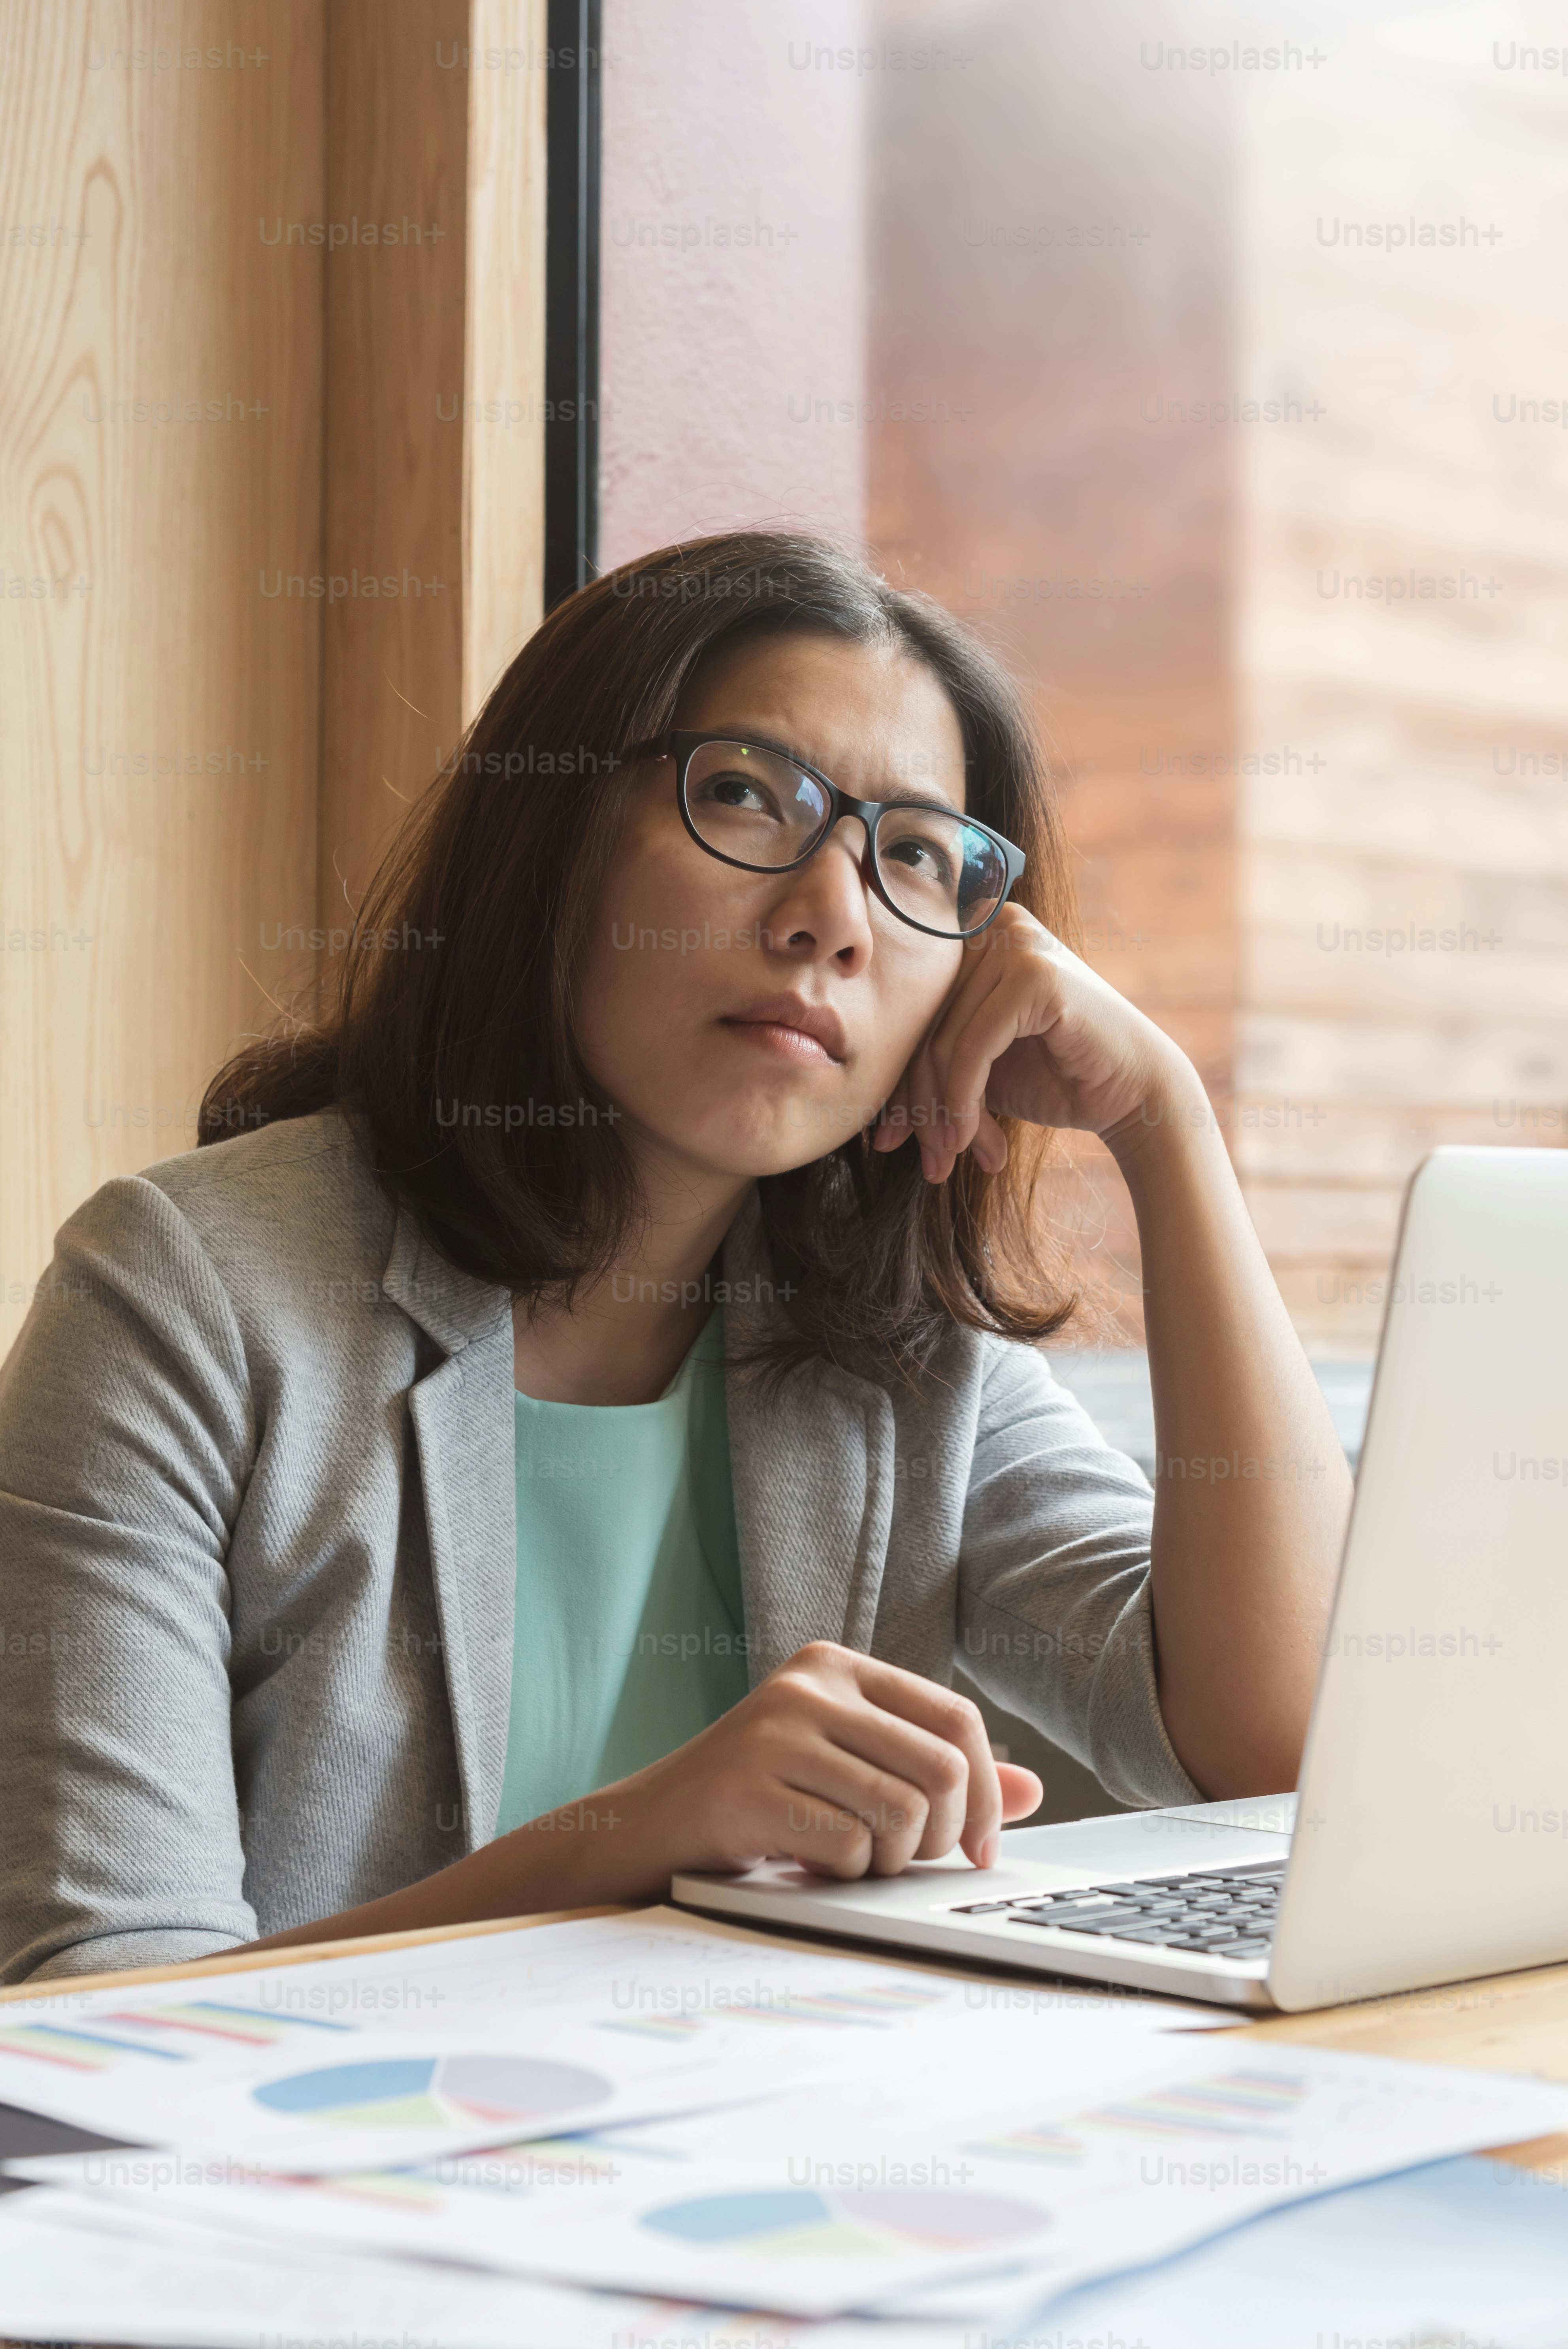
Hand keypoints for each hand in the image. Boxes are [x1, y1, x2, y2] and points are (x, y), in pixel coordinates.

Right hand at [618, 1641, 1042, 1882]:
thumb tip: (1031, 1790)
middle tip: (909, 1861)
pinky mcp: (747, 1789)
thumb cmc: (762, 1798)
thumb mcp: (852, 1768)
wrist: (650, 1826)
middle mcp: (807, 1686)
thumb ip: (934, 1771)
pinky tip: (810, 1864)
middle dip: (941, 1836)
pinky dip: (845, 1874)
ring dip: (890, 1861)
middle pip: (939, 1768)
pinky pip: (848, 1847)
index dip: (985, 1790)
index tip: (980, 1847)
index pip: (955, 1716)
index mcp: (837, 1665)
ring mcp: (774, 1733)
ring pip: (900, 1812)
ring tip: (853, 1860)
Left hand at [872, 904, 1189, 1181]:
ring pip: (942, 1042)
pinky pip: (971, 1048)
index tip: (889, 1143)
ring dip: (942, 1114)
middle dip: (919, 1106)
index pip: (914, 1015)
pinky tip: (970, 1142)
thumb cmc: (1056, 1080)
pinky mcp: (1032, 974)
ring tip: (948, 1161)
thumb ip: (928, 1073)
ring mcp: (1015, 944)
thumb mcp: (977, 1073)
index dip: (899, 1084)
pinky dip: (964, 1101)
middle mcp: (992, 929)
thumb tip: (872, 1129)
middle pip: (923, 1028)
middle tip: (927, 1163)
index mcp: (973, 941)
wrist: (1134, 1095)